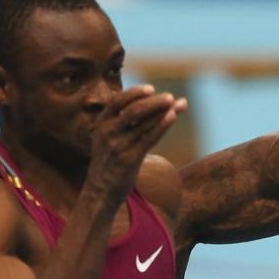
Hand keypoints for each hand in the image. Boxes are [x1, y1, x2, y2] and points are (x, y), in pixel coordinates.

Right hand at [87, 84, 187, 202]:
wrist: (100, 191)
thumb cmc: (109, 161)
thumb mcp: (106, 138)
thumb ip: (121, 122)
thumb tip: (145, 104)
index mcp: (101, 124)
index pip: (117, 102)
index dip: (134, 93)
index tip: (151, 88)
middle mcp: (108, 133)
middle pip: (133, 110)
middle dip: (154, 102)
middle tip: (170, 97)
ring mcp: (118, 146)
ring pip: (143, 123)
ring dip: (162, 111)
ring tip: (178, 104)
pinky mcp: (130, 159)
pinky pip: (149, 138)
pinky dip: (162, 125)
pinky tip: (172, 117)